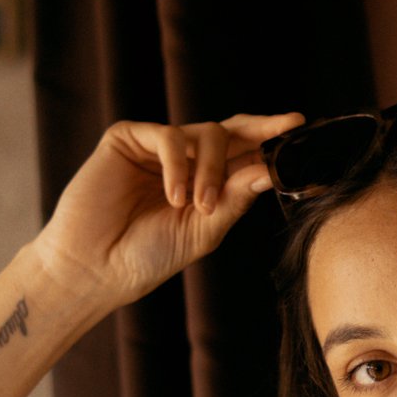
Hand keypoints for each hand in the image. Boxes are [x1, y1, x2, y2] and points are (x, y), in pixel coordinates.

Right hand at [32, 111, 306, 308]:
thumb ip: (234, 199)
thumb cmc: (146, 256)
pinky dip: (177, 165)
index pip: (243, 154)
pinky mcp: (126, 138)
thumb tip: (270, 170)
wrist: (96, 268)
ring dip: (210, 170)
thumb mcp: (203, 231)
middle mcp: (183, 161)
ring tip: (199, 207)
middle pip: (229, 132)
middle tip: (285, 128)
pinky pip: (168, 135)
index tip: (301, 128)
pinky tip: (174, 196)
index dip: (270, 141)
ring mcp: (155, 147)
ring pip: (204, 134)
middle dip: (259, 130)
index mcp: (204, 183)